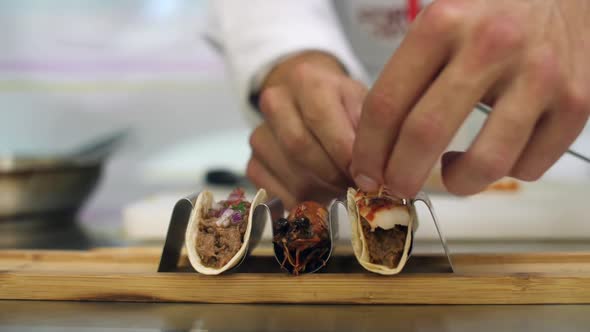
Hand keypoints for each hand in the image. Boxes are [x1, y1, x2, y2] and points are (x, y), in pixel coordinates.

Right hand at [247, 51, 367, 206]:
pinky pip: (278, 195)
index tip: (366, 172)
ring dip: (323, 192)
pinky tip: (322, 197)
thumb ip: (366, 129)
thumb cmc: (340, 104)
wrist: (305, 100)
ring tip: (344, 192)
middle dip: (334, 175)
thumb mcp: (360, 102)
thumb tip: (371, 169)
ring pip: (292, 176)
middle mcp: (275, 103)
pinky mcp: (253, 164)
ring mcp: (259, 135)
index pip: (320, 120)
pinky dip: (305, 204)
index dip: (345, 153)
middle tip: (357, 187)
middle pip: (299, 148)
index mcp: (306, 81)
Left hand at [351, 0, 589, 196]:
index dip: (368, 150)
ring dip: (458, 183)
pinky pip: (529, 166)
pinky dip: (505, 172)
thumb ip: (407, 75)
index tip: (364, 171)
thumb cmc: (490, 15)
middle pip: (426, 135)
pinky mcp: (577, 103)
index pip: (386, 103)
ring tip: (451, 172)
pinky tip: (493, 151)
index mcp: (443, 23)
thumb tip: (375, 146)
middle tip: (396, 186)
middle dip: (399, 175)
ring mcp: (539, 76)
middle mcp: (491, 45)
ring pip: (485, 163)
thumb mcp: (440, 22)